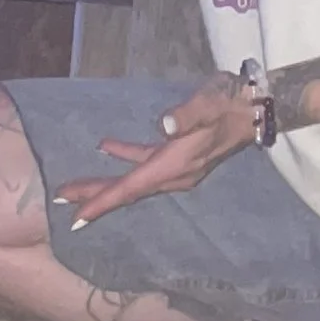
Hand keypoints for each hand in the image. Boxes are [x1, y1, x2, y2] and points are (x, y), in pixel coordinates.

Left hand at [55, 74, 254, 226]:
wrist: (258, 108)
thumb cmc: (231, 102)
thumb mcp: (209, 103)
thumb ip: (186, 114)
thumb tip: (164, 124)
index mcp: (176, 165)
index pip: (132, 188)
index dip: (103, 202)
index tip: (76, 218)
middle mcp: (175, 173)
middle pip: (127, 190)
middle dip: (94, 195)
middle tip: (61, 201)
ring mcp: (178, 167)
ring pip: (134, 179)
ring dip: (105, 182)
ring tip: (76, 186)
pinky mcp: (180, 155)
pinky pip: (146, 162)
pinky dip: (126, 157)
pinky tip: (107, 147)